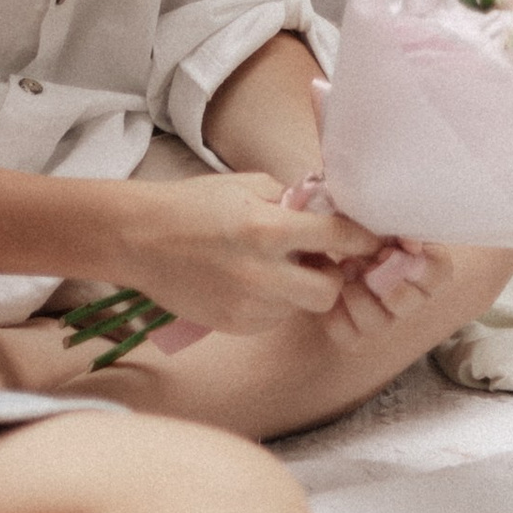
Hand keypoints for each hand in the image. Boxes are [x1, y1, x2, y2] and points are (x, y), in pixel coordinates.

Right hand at [108, 167, 374, 334]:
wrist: (140, 239)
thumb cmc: (194, 205)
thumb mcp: (248, 186)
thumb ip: (293, 201)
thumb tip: (330, 209)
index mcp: (266, 229)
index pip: (336, 236)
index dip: (361, 237)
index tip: (372, 238)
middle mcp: (260, 274)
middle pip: (328, 291)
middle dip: (331, 276)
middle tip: (317, 259)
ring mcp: (246, 307)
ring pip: (300, 307)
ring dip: (299, 289)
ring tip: (272, 265)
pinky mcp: (234, 326)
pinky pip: (274, 319)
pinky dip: (274, 302)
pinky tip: (250, 281)